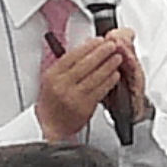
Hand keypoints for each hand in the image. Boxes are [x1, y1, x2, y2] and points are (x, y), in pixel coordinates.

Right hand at [32, 26, 135, 142]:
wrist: (50, 126)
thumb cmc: (51, 103)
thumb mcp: (50, 80)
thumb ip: (65, 66)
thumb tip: (85, 50)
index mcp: (52, 75)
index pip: (72, 56)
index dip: (88, 46)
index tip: (98, 40)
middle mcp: (62, 85)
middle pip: (85, 64)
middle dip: (101, 52)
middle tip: (111, 45)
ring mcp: (73, 96)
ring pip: (95, 77)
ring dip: (108, 65)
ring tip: (117, 57)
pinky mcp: (84, 107)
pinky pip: (100, 91)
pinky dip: (109, 81)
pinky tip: (114, 75)